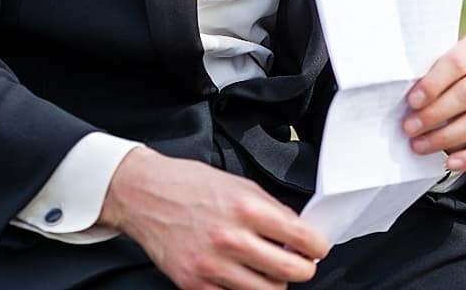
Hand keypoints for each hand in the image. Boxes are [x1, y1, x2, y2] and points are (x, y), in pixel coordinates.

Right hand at [99, 147, 327, 289]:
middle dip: (304, 270)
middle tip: (303, 264)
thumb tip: (299, 235)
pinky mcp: (193, 284)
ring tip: (273, 271)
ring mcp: (211, 266)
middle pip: (289, 272)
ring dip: (276, 284)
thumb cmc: (194, 186)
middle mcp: (232, 239)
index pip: (301, 237)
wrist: (147, 195)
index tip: (318, 248)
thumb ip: (272, 212)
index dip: (318, 246)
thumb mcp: (243, 186)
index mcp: (248, 209)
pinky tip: (244, 277)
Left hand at [402, 31, 465, 172]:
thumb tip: (403, 98)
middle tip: (409, 128)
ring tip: (420, 145)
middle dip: (435, 113)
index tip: (411, 101)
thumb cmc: (450, 78)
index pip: (459, 61)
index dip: (434, 83)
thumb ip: (428, 76)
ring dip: (447, 136)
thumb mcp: (441, 68)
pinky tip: (450, 162)